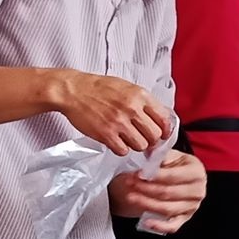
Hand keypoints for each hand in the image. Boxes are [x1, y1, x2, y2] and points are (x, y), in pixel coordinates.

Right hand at [51, 69, 172, 155]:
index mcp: (140, 95)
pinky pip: (123, 151)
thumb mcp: (127, 87)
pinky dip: (121, 149)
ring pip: (141, 145)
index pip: (164, 119)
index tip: (162, 135)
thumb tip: (160, 118)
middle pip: (155, 136)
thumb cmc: (99, 88)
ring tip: (127, 138)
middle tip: (142, 138)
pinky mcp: (106, 134)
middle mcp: (132, 109)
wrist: (73, 90)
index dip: (165, 130)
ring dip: (135, 145)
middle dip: (150, 140)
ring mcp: (119, 122)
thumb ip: (144, 101)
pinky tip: (116, 141)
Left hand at [109, 151, 205, 233]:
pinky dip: (159, 226)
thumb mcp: (168, 155)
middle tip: (130, 184)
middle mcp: (198, 190)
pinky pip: (173, 226)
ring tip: (131, 197)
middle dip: (146, 189)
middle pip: (169, 192)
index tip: (139, 174)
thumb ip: (159, 154)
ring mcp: (192, 206)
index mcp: (196, 171)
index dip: (155, 175)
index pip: (174, 176)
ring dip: (147, 203)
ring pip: (167, 208)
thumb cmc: (171, 165)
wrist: (175, 178)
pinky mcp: (185, 218)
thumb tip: (149, 150)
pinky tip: (147, 223)